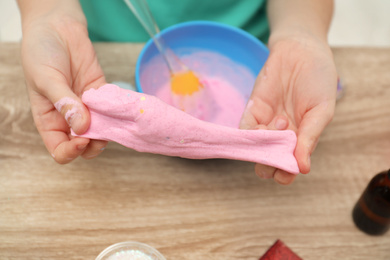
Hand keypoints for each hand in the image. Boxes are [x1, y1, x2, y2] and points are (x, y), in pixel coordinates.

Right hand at [20, 10, 106, 162]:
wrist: (58, 27)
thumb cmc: (41, 53)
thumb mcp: (45, 79)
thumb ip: (64, 103)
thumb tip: (82, 127)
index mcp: (49, 120)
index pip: (59, 148)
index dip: (71, 151)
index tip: (81, 140)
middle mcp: (69, 118)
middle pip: (84, 145)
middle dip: (94, 144)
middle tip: (102, 131)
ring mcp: (87, 107)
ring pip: (101, 130)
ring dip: (109, 130)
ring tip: (112, 119)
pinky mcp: (102, 95)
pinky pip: (112, 110)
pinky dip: (118, 113)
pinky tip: (120, 107)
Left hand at [240, 33, 336, 184]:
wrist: (301, 51)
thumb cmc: (318, 81)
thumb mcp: (322, 111)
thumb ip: (310, 138)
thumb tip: (303, 169)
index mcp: (300, 139)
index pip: (287, 166)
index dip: (284, 174)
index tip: (285, 175)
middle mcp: (280, 135)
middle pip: (267, 160)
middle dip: (268, 165)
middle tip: (276, 155)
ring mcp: (265, 123)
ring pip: (255, 147)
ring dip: (263, 146)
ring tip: (283, 125)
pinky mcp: (252, 109)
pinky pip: (245, 128)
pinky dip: (251, 133)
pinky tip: (267, 124)